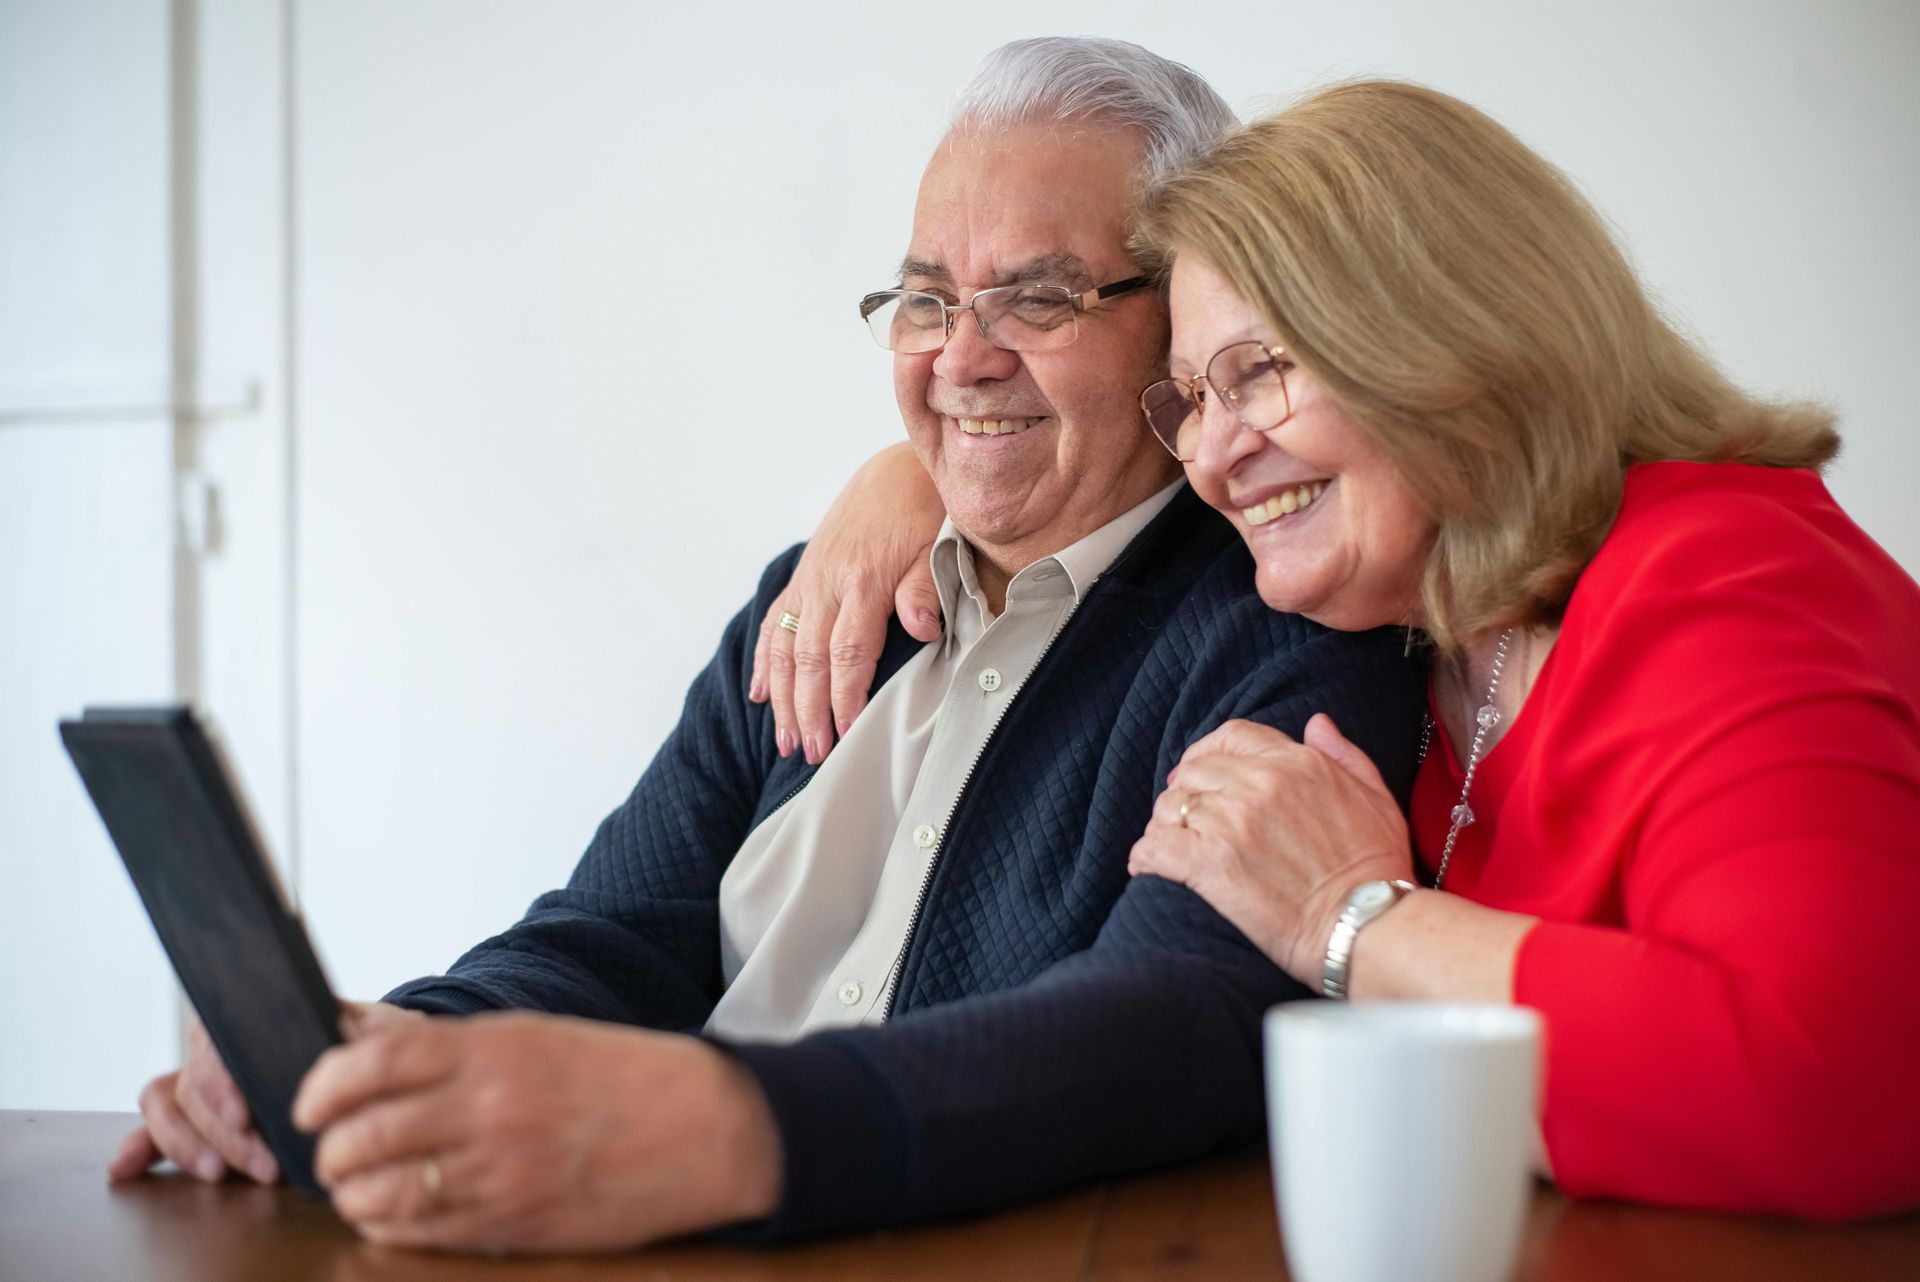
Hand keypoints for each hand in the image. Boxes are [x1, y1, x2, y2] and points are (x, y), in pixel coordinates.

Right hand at [109, 1000, 415, 1185]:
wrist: (368, 1054)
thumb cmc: (368, 1038)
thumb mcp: (376, 1028)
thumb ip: (362, 1029)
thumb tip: (345, 1032)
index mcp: (253, 1016)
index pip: (216, 1044)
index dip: (222, 1083)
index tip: (244, 1115)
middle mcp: (218, 1046)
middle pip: (194, 1087)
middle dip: (224, 1134)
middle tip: (264, 1165)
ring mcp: (203, 1081)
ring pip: (168, 1107)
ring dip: (187, 1147)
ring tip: (220, 1175)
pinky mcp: (197, 1116)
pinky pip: (155, 1126)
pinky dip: (139, 1146)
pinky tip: (126, 1167)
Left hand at [291, 1011, 782, 1252]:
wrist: (704, 1126)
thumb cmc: (620, 1075)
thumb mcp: (533, 1035)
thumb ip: (445, 1045)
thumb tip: (357, 1041)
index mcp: (495, 1049)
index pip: (370, 1064)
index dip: (321, 1086)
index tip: (308, 1101)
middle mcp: (490, 1109)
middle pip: (362, 1135)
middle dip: (330, 1148)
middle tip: (331, 1148)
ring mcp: (500, 1172)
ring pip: (381, 1193)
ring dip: (352, 1192)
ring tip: (357, 1183)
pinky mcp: (512, 1224)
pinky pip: (419, 1233)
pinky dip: (388, 1225)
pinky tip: (392, 1212)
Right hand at [751, 441, 943, 764]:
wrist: (897, 468)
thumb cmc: (925, 510)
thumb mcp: (937, 542)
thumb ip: (924, 587)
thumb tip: (922, 628)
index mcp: (863, 580)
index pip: (849, 652)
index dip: (845, 697)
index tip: (847, 734)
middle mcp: (827, 583)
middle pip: (809, 658)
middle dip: (809, 711)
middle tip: (812, 754)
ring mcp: (810, 580)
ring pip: (785, 647)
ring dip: (783, 698)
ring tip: (785, 741)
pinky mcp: (804, 576)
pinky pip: (775, 622)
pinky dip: (765, 660)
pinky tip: (761, 694)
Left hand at [1128, 714, 1415, 984]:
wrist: (1369, 926)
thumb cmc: (1378, 869)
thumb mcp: (1376, 797)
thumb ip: (1342, 754)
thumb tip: (1315, 722)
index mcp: (1296, 762)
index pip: (1231, 736)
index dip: (1207, 753)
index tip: (1198, 775)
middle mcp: (1260, 783)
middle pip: (1194, 771)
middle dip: (1185, 794)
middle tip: (1184, 821)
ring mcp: (1233, 821)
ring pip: (1171, 807)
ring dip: (1166, 826)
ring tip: (1170, 847)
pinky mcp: (1211, 863)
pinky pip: (1156, 847)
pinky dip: (1146, 857)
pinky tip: (1148, 869)